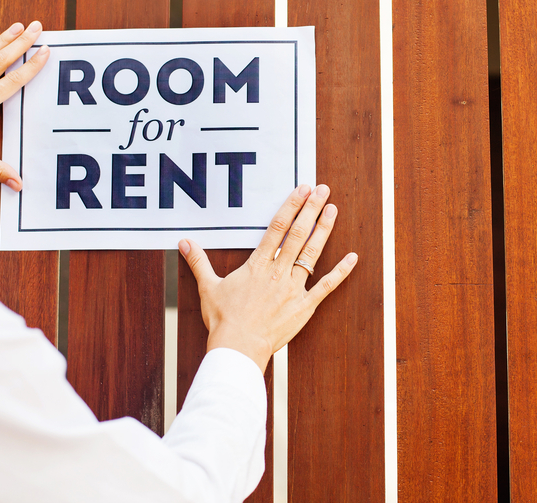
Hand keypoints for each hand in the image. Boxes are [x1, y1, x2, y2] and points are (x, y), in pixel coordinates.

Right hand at [179, 184, 357, 372]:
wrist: (238, 347)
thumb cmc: (224, 319)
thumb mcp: (208, 287)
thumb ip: (199, 262)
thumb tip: (183, 243)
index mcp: (258, 265)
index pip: (277, 228)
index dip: (291, 206)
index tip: (302, 190)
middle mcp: (278, 272)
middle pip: (297, 234)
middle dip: (311, 209)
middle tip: (323, 190)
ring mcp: (293, 288)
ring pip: (312, 254)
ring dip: (323, 230)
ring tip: (333, 210)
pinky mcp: (304, 306)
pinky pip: (326, 286)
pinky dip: (341, 272)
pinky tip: (353, 257)